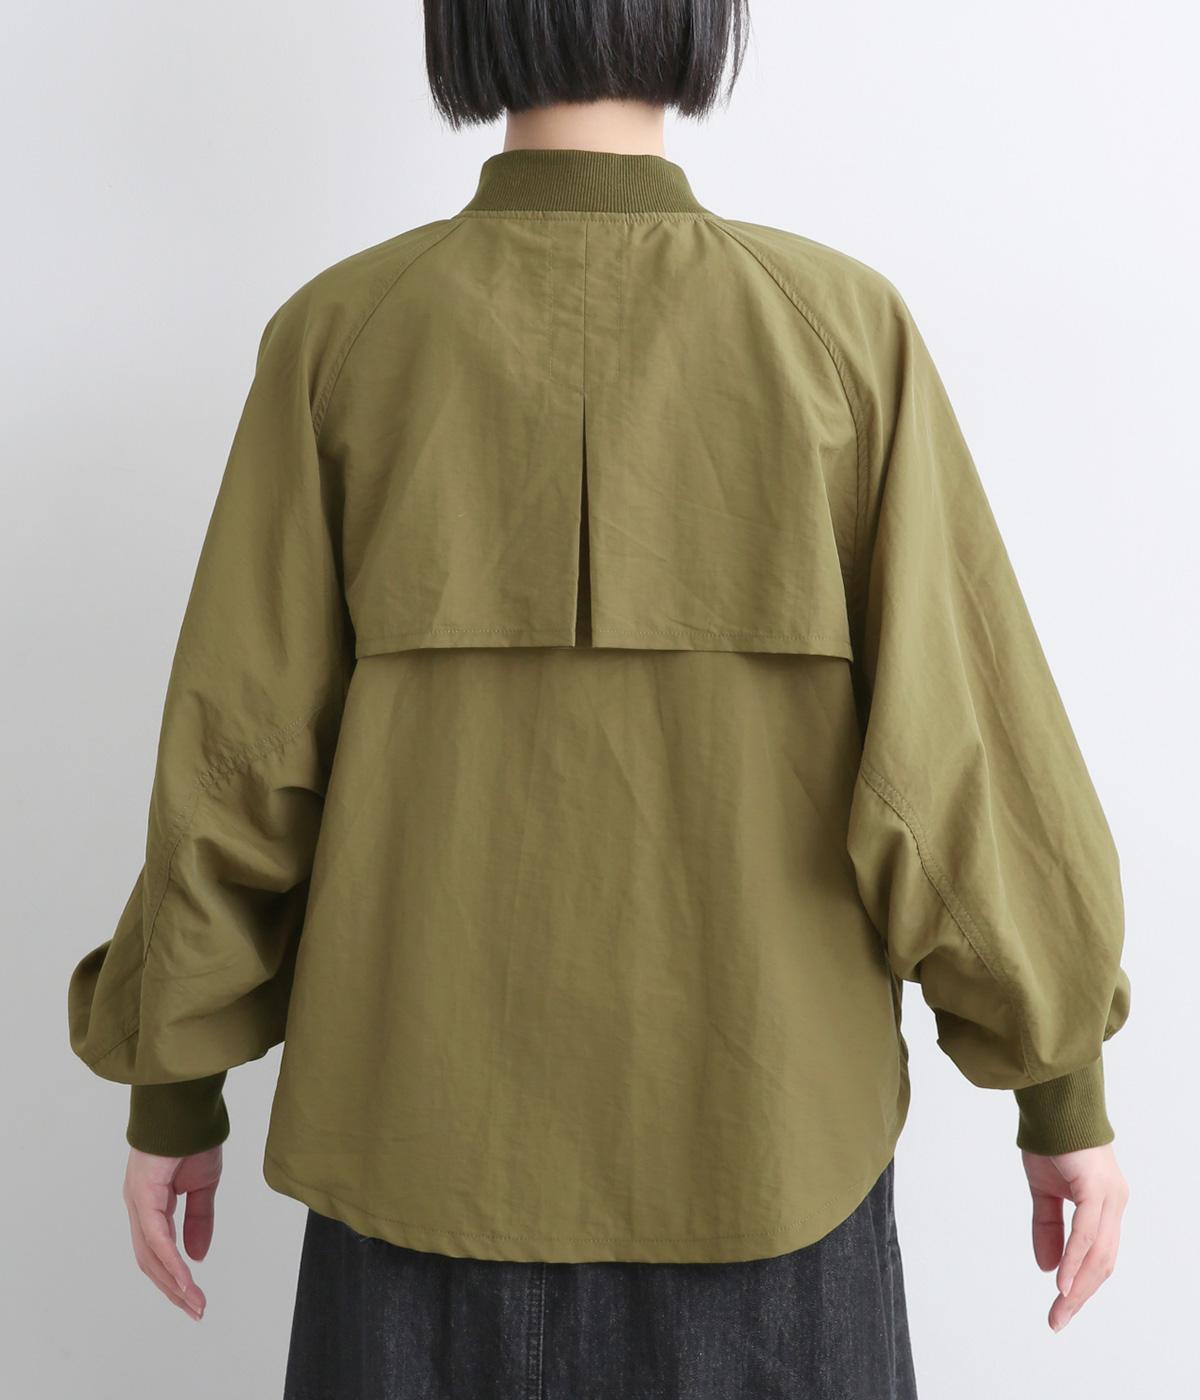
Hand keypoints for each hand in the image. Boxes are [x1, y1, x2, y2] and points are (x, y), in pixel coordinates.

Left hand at [122, 1144, 221, 1320]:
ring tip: (195, 1302)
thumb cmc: (193, 1139)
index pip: (157, 1252)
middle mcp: (138, 1207)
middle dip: (173, 1290)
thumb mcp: (203, 1186)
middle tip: (196, 1310)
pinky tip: (187, 1279)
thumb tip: (197, 1256)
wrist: (189, 1109)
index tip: (195, 1299)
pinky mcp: (144, 1195)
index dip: (175, 1278)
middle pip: (150, 1262)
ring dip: (173, 1283)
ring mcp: (138, 1202)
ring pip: (150, 1256)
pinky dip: (172, 1262)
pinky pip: (157, 1238)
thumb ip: (199, 1220)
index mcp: (150, 1204)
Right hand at [1022, 1142, 1128, 1331]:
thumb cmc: (1051, 1141)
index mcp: (1104, 1205)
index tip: (1059, 1310)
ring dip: (1077, 1286)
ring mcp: (1109, 1198)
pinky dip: (1075, 1260)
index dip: (1080, 1285)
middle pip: (1103, 1263)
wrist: (1051, 1104)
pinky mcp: (1097, 1190)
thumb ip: (1048, 1227)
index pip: (1098, 1256)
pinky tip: (1062, 1281)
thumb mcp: (1044, 1191)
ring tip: (1059, 1309)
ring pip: (1098, 1254)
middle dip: (1080, 1296)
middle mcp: (1113, 1204)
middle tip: (1057, 1321)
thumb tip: (1049, 1268)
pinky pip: (1086, 1234)